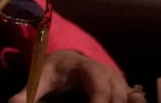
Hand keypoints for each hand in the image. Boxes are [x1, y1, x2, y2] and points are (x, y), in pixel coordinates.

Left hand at [9, 49, 142, 102]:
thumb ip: (26, 94)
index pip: (99, 86)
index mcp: (86, 67)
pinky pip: (134, 99)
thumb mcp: (39, 78)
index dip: (99, 102)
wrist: (67, 61)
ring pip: (129, 98)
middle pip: (117, 95)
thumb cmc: (54, 70)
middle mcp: (107, 73)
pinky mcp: (123, 91)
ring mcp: (118, 82)